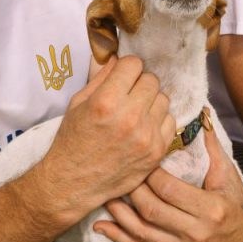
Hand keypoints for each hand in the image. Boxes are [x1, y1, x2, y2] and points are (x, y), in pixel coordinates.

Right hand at [43, 56, 175, 207]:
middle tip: (128, 95)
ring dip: (151, 102)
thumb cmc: (72, 140)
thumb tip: (118, 58)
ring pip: (164, 100)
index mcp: (107, 101)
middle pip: (152, 80)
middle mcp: (130, 117)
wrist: (74, 182)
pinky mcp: (157, 152)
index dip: (127, 68)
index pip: (134, 64)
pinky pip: (170, 122)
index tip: (122, 76)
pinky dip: (158, 121)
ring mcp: (147, 136)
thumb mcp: (78, 103)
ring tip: (136, 112)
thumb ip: (102, 78)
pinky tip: (143, 128)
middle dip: (139, 83)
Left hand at [93, 129, 242, 241]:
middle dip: (132, 189)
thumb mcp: (228, 173)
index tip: (139, 157)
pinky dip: (119, 238)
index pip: (169, 189)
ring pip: (142, 231)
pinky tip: (101, 227)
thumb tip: (200, 112)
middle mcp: (196, 233)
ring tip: (105, 194)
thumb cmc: (235, 202)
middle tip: (118, 170)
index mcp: (211, 209)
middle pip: (152, 209)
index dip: (150, 172)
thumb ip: (211, 145)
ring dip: (119, 213)